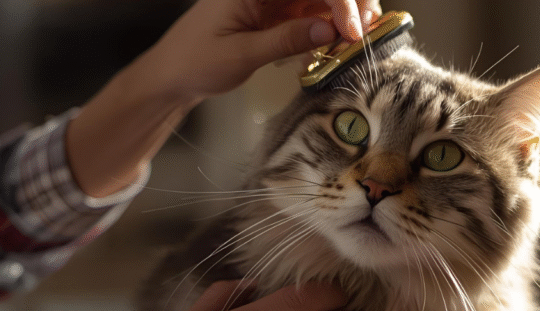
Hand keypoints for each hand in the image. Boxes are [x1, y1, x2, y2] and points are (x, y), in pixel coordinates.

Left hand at [141, 0, 382, 97]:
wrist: (173, 76)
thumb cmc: (194, 61)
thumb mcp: (241, 53)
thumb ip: (286, 40)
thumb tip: (329, 31)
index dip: (338, 1)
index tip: (352, 30)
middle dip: (349, 3)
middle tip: (366, 30)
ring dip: (343, 16)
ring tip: (356, 40)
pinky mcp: (277, 13)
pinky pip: (312, 15)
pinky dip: (328, 29)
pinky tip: (336, 44)